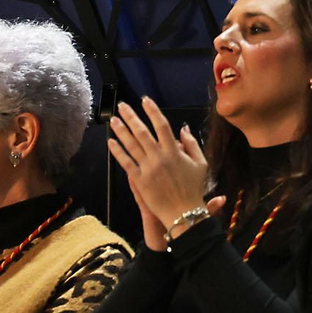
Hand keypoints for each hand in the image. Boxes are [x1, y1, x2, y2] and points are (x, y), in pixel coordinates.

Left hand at [107, 99, 209, 232]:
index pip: (161, 125)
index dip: (153, 111)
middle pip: (142, 132)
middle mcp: (159, 156)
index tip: (145, 100)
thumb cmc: (194, 188)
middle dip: (131, 116)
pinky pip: (125, 162)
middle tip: (122, 106)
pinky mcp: (138, 180)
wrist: (183, 212)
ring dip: (121, 130)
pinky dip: (117, 151)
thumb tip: (183, 128)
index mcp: (174, 151)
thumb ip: (192, 144)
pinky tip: (111, 142)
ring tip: (113, 119)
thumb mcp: (200, 164)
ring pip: (131, 145)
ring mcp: (147, 168)